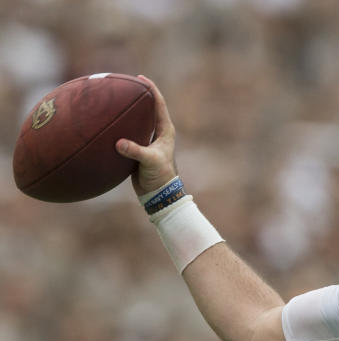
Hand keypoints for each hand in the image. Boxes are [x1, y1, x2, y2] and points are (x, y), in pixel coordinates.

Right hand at [115, 75, 177, 195]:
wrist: (158, 194)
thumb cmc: (160, 177)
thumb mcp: (149, 162)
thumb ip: (136, 151)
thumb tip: (119, 143)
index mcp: (165, 131)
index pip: (159, 104)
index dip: (151, 89)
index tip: (140, 78)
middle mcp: (157, 133)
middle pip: (146, 109)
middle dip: (136, 96)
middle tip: (122, 84)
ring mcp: (146, 141)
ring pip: (135, 121)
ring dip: (125, 111)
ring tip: (110, 99)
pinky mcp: (136, 150)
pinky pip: (125, 133)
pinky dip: (116, 127)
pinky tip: (103, 123)